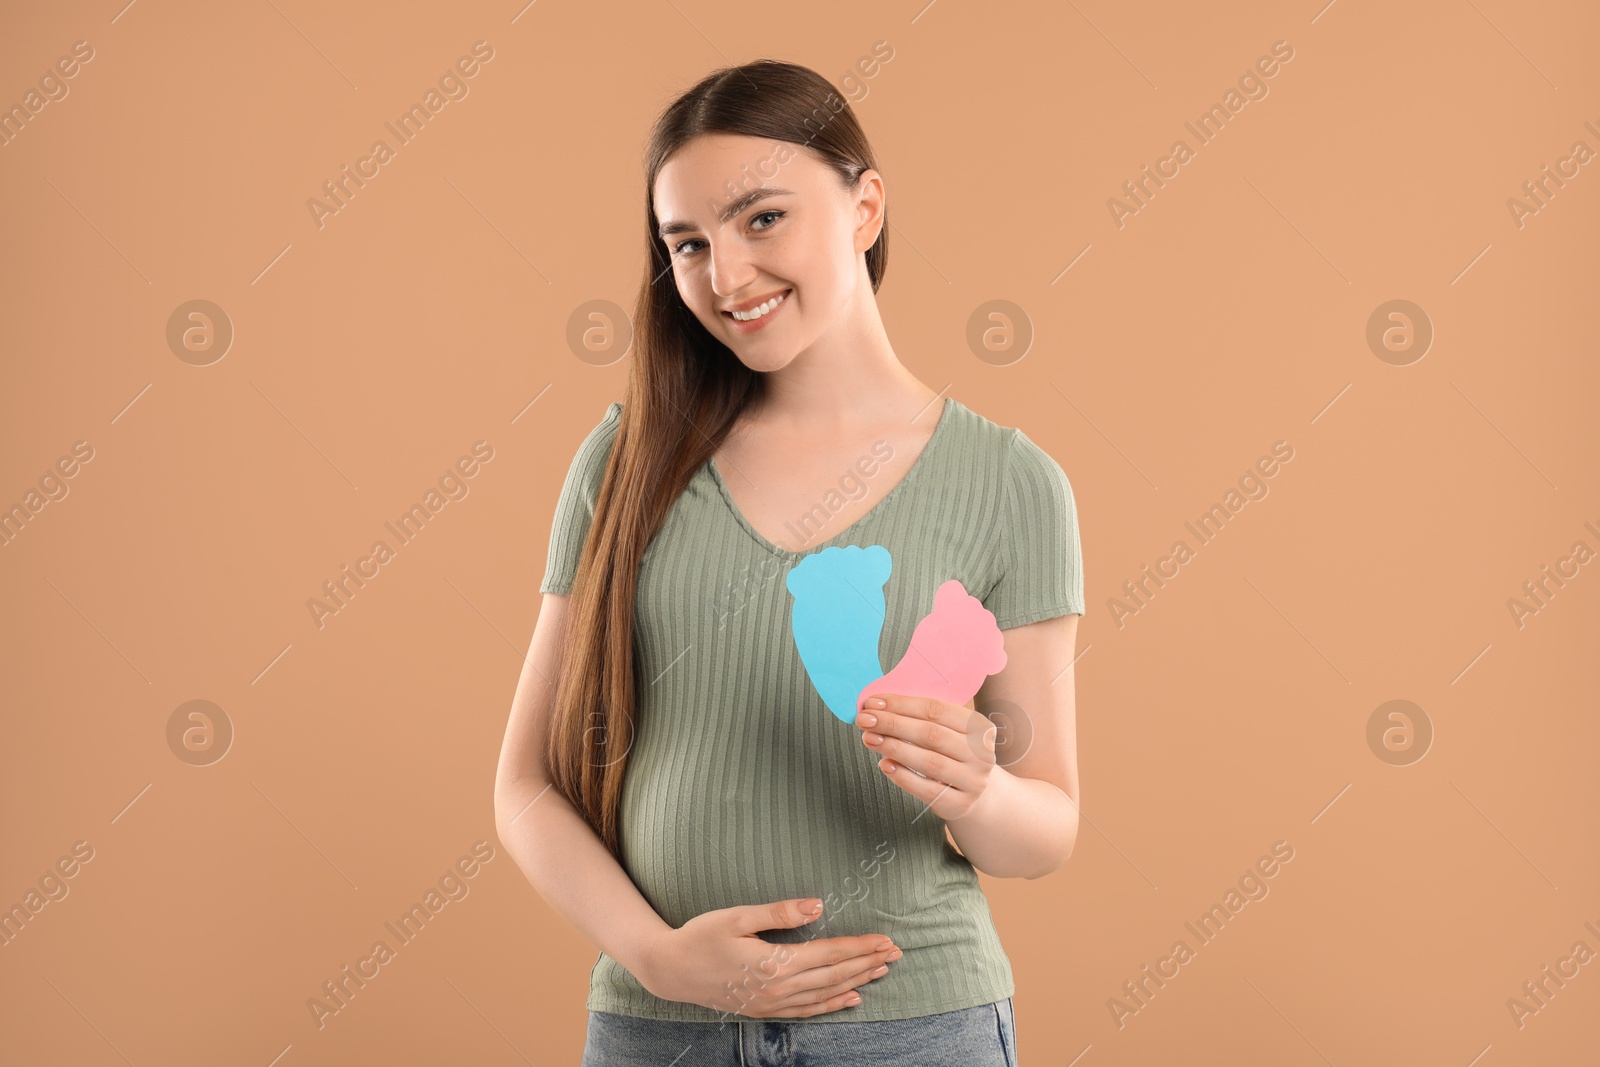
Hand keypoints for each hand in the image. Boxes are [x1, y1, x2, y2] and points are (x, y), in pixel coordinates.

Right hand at [637, 898, 901, 1018]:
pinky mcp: (764, 1009)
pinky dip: (832, 1005)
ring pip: (826, 994)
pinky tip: (850, 999)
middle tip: (896, 953)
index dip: (860, 947)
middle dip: (867, 963)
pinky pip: (807, 1010)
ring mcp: (772, 1002)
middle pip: (835, 975)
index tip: (885, 940)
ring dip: (856, 982)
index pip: (829, 954)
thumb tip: (818, 907)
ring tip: (881, 972)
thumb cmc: (700, 936)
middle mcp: (779, 988)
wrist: (669, 970)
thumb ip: (779, 912)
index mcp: (775, 962)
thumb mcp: (737, 916)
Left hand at [856, 694, 996, 819]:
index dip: (902, 704)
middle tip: (865, 720)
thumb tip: (879, 707)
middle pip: (931, 734)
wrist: (975, 793)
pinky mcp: (960, 804)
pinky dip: (902, 776)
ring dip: (894, 748)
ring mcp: (973, 780)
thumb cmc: (952, 754)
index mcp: (979, 726)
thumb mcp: (948, 732)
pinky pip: (927, 789)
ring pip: (929, 761)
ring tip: (869, 739)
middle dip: (893, 724)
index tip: (873, 703)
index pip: (936, 709)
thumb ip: (920, 718)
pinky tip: (884, 764)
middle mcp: (981, 753)